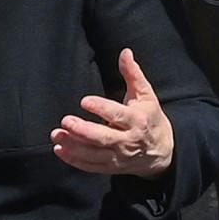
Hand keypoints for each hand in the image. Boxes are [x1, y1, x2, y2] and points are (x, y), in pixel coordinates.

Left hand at [51, 48, 174, 179]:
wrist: (162, 152)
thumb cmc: (150, 117)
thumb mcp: (145, 94)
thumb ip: (132, 74)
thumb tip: (125, 52)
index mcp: (137, 120)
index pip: (118, 115)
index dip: (101, 108)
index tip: (84, 101)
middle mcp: (128, 141)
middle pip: (103, 138)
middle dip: (83, 131)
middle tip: (65, 121)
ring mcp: (120, 157)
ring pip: (94, 154)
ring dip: (74, 146)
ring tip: (56, 135)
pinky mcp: (112, 167)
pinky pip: (91, 167)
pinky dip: (75, 160)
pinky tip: (60, 149)